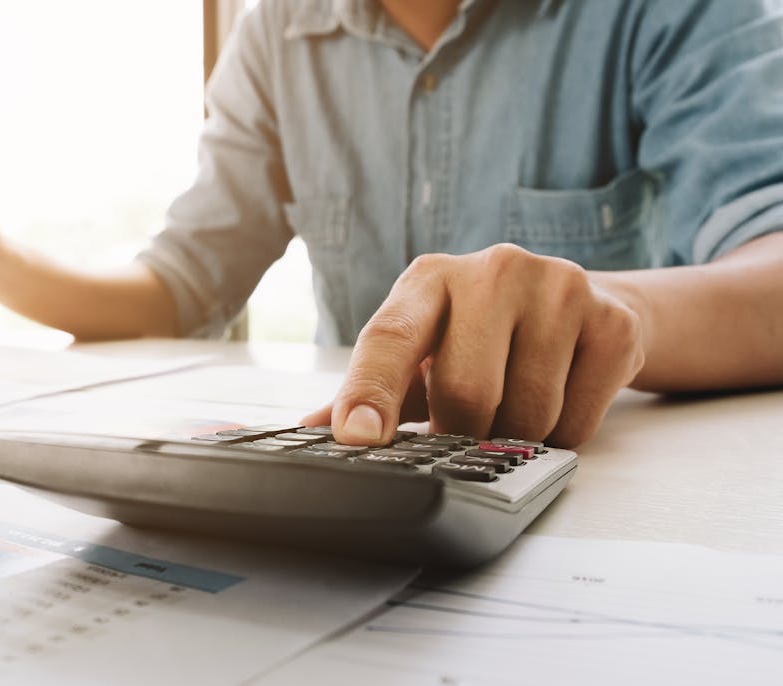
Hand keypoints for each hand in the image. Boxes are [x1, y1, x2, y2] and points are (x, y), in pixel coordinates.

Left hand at [303, 244, 645, 447]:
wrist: (582, 305)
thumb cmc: (481, 335)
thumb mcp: (421, 351)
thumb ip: (367, 388)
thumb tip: (307, 431)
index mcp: (428, 280)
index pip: (389, 337)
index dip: (370, 390)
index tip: (356, 437)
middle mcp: (492, 270)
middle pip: (465, 392)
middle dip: (461, 431)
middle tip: (466, 425)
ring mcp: (558, 288)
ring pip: (526, 414)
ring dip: (515, 437)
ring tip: (513, 405)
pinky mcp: (611, 320)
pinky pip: (575, 420)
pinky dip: (561, 435)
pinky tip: (557, 398)